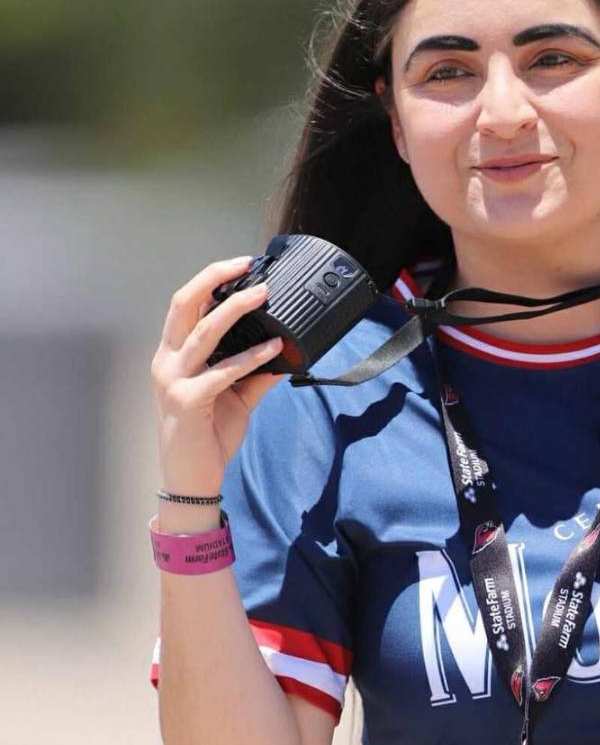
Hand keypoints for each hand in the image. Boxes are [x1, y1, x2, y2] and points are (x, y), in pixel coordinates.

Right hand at [151, 254, 287, 491]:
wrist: (191, 481)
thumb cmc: (207, 438)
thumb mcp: (235, 399)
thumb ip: (256, 374)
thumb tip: (287, 351)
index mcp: (173, 356)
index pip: (186, 306)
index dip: (210, 281)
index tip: (241, 266)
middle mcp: (167, 361)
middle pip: (182, 304)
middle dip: (212, 279)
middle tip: (245, 264)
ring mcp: (173, 380)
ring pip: (202, 332)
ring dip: (235, 309)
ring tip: (263, 294)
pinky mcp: (187, 401)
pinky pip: (223, 372)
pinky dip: (250, 357)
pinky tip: (273, 348)